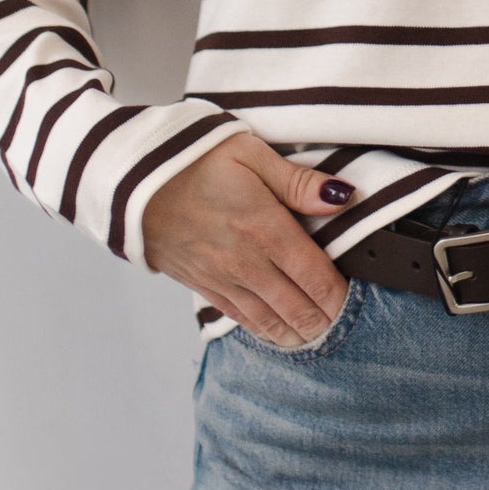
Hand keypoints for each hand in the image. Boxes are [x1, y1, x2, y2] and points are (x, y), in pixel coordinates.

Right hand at [142, 133, 356, 346]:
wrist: (131, 179)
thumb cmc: (191, 158)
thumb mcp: (249, 153)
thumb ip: (298, 181)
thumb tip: (343, 196)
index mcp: (264, 227)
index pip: (316, 277)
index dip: (341, 295)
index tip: (357, 298)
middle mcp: (245, 261)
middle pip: (297, 308)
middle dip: (325, 320)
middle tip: (345, 322)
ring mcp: (222, 278)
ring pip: (271, 321)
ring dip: (299, 333)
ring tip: (320, 336)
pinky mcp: (202, 285)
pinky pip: (241, 319)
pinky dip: (266, 331)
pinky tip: (281, 335)